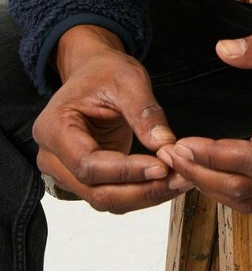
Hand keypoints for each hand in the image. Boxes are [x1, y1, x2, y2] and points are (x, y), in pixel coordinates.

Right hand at [33, 25, 191, 212]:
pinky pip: (113, 193)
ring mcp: (67, 172)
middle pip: (96, 191)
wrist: (93, 71)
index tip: (163, 166)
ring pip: (105, 199)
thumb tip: (166, 146)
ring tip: (180, 181)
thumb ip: (145, 113)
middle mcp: (52, 158)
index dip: (127, 171)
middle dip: (141, 190)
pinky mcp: (86, 178)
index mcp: (54, 129)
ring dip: (144, 195)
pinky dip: (141, 191)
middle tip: (180, 179)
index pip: (88, 165)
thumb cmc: (104, 71)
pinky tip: (168, 181)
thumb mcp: (128, 81)